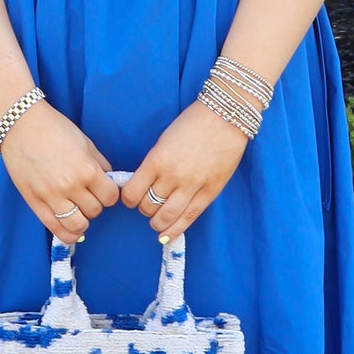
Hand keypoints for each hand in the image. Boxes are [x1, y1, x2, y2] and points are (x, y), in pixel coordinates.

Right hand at [0, 99, 121, 239]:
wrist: (20, 124)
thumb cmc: (54, 128)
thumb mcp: (85, 142)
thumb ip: (100, 164)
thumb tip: (109, 181)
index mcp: (87, 169)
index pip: (110, 197)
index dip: (109, 194)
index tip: (103, 189)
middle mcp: (70, 186)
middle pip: (95, 211)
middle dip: (95, 204)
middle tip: (88, 195)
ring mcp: (51, 196)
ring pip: (77, 225)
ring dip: (82, 220)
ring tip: (79, 211)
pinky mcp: (34, 201)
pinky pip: (55, 228)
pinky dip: (67, 234)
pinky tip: (71, 229)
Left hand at [125, 99, 246, 238]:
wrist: (225, 117)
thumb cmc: (192, 123)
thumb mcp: (164, 140)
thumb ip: (154, 163)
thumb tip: (143, 185)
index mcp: (157, 159)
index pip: (132, 192)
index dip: (128, 199)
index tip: (131, 199)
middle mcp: (172, 175)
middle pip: (148, 206)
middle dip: (144, 210)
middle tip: (147, 206)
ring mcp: (192, 185)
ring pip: (166, 217)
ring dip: (157, 223)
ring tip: (156, 222)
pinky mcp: (210, 192)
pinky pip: (189, 218)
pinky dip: (175, 231)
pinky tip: (166, 236)